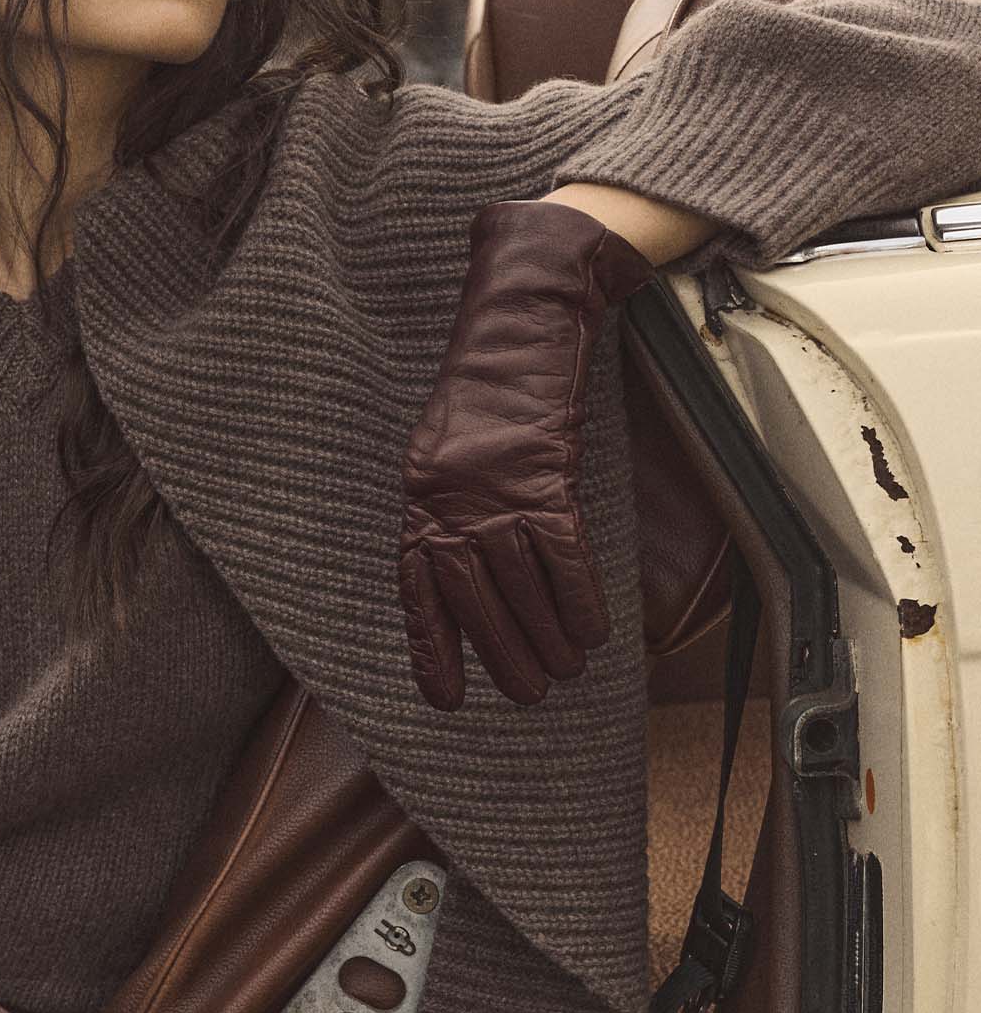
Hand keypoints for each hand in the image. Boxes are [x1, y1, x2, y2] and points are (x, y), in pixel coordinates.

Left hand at [399, 199, 652, 708]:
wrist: (520, 314)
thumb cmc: (488, 381)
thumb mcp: (449, 446)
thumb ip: (452, 502)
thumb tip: (467, 562)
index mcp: (419, 494)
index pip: (418, 587)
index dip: (433, 647)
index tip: (444, 698)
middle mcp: (449, 496)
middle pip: (473, 596)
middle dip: (500, 653)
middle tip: (527, 695)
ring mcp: (495, 486)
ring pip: (519, 584)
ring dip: (545, 637)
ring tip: (563, 674)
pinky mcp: (543, 472)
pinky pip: (563, 552)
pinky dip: (579, 596)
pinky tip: (594, 632)